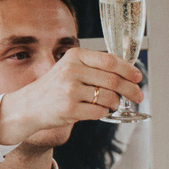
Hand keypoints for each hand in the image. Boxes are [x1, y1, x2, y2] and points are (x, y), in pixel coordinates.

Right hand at [0, 47, 141, 145]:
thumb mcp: (71, 67)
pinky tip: (102, 111)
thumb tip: (127, 73)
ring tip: (115, 104)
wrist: (30, 105)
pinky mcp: (70, 109)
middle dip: (130, 89)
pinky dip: (106, 113)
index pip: (109, 61)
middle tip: (138, 95)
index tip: (138, 76)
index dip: (128, 70)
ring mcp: (70, 90)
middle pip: (113, 80)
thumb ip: (94, 67)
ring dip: (117, 103)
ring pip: (109, 97)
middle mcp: (72, 71)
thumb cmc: (55, 87)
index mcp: (75, 56)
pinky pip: (99, 112)